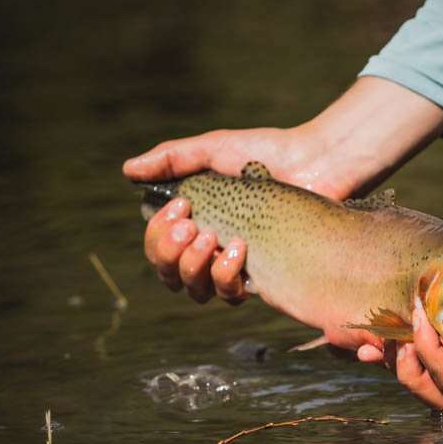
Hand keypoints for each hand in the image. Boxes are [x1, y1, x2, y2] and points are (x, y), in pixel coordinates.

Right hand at [126, 77, 442, 306]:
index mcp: (195, 221)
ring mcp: (237, 264)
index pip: (158, 247)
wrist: (314, 163)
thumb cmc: (266, 153)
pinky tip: (240, 249)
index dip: (157, 235)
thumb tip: (128, 170)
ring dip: (194, 268)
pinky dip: (227, 275)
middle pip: (169, 275)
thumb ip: (172, 159)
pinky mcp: (265, 275)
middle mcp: (211, 248)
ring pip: (197, 292)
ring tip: (214, 238)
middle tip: (194, 225)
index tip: (178, 207)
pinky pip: (233, 295)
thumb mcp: (214, 149)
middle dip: (170, 252)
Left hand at [358, 210, 442, 410]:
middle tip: (405, 337)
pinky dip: (385, 349)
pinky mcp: (434, 323)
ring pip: (417, 375)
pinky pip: (407, 347)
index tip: (427, 325)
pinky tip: (366, 342)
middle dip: (412, 371)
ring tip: (380, 340)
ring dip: (395, 363)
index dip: (435, 366)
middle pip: (434, 391)